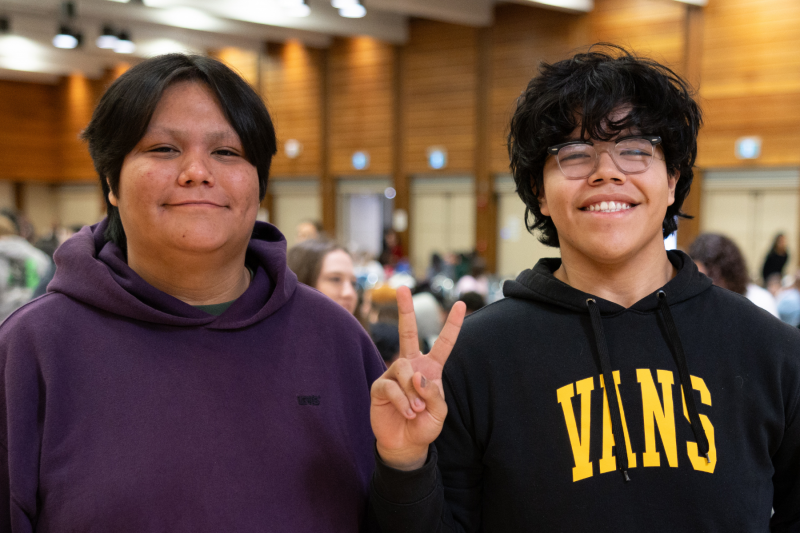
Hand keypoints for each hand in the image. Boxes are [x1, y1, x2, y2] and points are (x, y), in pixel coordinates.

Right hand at [370, 286, 465, 470]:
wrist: (405, 445)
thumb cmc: (424, 426)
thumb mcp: (439, 412)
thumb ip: (433, 393)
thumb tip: (417, 376)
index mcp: (431, 368)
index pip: (443, 343)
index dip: (452, 325)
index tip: (461, 304)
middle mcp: (411, 366)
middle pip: (408, 332)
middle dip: (405, 309)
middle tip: (402, 288)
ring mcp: (393, 374)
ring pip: (403, 367)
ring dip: (412, 391)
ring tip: (415, 410)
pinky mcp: (380, 386)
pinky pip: (391, 385)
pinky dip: (403, 401)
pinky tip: (406, 412)